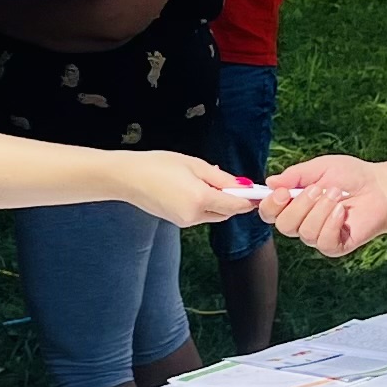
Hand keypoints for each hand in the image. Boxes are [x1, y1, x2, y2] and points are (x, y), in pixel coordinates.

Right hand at [126, 153, 257, 227]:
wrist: (128, 177)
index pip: (235, 205)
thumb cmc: (157, 165)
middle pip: (226, 213)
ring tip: (208, 181)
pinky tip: (195, 188)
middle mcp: (194, 215)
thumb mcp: (193, 164)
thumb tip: (242, 185)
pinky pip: (200, 215)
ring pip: (213, 215)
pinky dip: (205, 204)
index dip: (249, 199)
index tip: (259, 192)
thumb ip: (220, 177)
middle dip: (234, 200)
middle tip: (236, 183)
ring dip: (219, 202)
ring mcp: (185, 221)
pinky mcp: (177, 222)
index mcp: (200, 198)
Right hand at [258, 154, 386, 253]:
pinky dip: (332, 223)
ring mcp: (318, 236)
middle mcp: (302, 222)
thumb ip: (295, 175)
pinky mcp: (334, 246)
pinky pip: (323, 241)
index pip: (269, 212)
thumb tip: (270, 182)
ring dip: (321, 210)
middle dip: (299, 205)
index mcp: (293, 203)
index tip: (280, 192)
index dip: (269, 204)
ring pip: (305, 232)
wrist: (381, 189)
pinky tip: (343, 211)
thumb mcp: (320, 167)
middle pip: (283, 225)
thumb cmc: (351, 176)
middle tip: (317, 189)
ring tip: (336, 194)